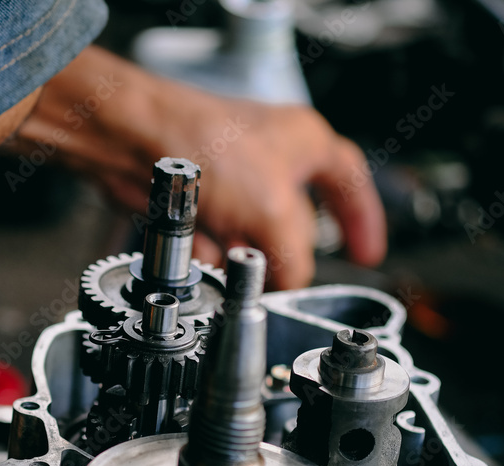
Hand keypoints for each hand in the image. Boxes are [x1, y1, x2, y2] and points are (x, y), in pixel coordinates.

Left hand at [13, 46, 385, 289]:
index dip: (362, 219)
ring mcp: (232, 180)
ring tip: (228, 250)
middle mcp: (270, 158)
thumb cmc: (206, 146)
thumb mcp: (275, 215)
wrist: (136, 144)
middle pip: (294, 224)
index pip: (349, 182)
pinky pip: (216, 240)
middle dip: (281, 251)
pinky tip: (199, 245)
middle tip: (279, 274)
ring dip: (239, 255)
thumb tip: (292, 284)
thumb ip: (295, 259)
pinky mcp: (198, 199)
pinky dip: (209, 250)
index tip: (367, 253)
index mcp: (305, 143)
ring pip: (250, 237)